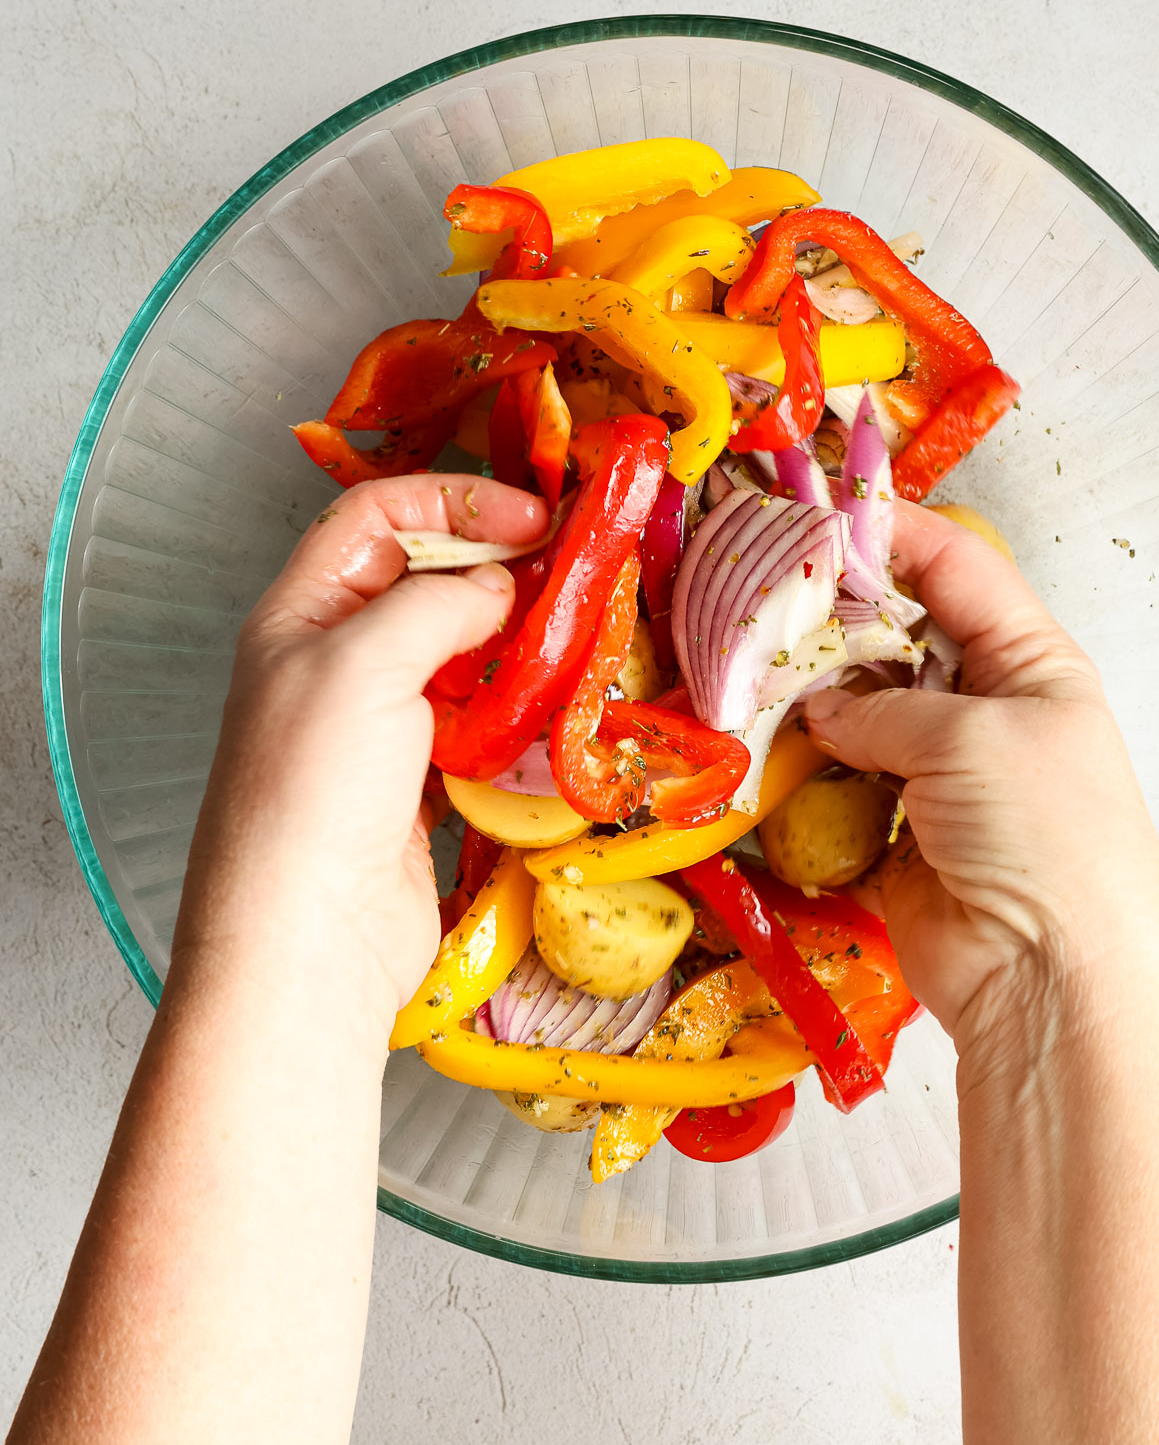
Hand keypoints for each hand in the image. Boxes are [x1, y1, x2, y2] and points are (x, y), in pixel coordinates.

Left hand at [173, 473, 547, 1016]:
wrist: (310, 943)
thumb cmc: (312, 796)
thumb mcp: (363, 664)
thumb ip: (435, 601)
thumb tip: (498, 586)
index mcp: (298, 616)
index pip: (375, 516)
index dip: (454, 501)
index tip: (531, 516)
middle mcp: (334, 664)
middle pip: (423, 580)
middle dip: (495, 564)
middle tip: (567, 565)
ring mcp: (379, 728)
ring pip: (459, 653)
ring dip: (516, 637)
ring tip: (574, 631)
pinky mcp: (419, 785)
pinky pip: (478, 723)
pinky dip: (518, 706)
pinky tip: (555, 704)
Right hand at [803, 504, 1158, 1054]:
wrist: (1049, 981)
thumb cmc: (1045, 839)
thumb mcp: (972, 739)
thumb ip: (885, 709)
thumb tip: (822, 708)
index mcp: (1030, 662)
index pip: (955, 567)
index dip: (888, 533)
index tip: (812, 514)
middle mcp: (984, 709)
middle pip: (894, 639)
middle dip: (830, 621)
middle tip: (754, 597)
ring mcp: (936, 775)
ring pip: (855, 715)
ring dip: (804, 700)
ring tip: (739, 671)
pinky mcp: (894, 834)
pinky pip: (835, 787)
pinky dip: (797, 774)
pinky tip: (751, 751)